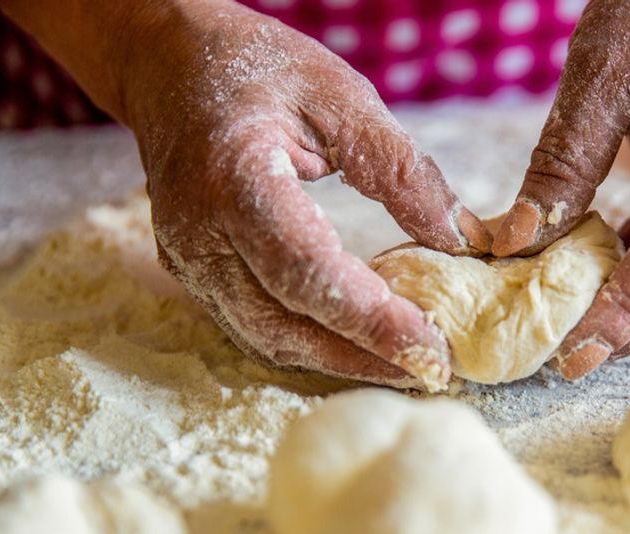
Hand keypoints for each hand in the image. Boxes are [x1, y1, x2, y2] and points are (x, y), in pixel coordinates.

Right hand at [119, 2, 487, 389]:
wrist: (168, 65)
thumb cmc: (258, 68)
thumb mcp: (341, 96)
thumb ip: (400, 168)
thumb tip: (460, 239)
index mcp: (233, 177)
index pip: (306, 271)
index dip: (372, 320)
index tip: (433, 350)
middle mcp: (199, 233)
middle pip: (283, 325)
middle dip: (363, 359)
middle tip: (435, 373)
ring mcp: (187, 260)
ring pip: (266, 339)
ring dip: (340, 362)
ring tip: (408, 366)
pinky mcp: (193, 274)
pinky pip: (254, 326)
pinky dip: (311, 345)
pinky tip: (362, 345)